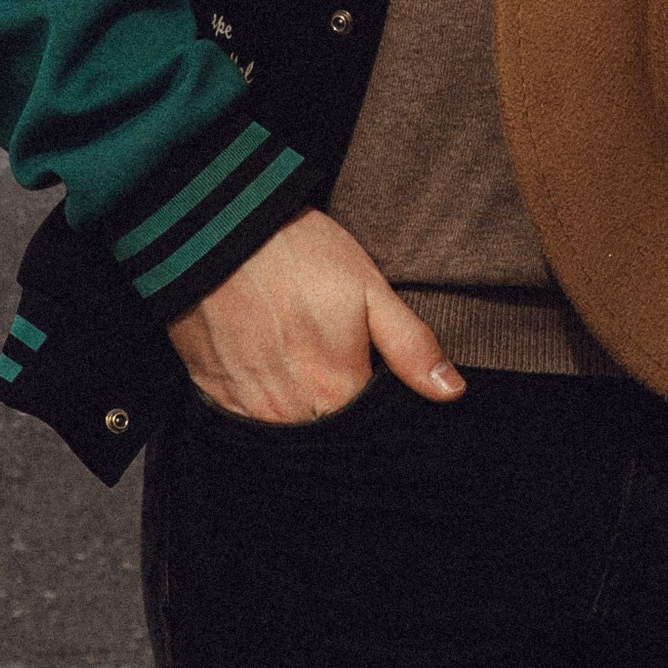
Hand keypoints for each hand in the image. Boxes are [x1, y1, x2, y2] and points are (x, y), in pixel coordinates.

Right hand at [165, 208, 464, 423]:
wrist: (215, 230)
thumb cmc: (297, 253)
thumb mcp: (368, 287)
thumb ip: (410, 346)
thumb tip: (452, 392)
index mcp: (337, 391)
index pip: (369, 431)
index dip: (375, 413)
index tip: (371, 385)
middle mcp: (292, 414)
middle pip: (326, 438)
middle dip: (337, 420)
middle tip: (334, 373)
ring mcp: (250, 409)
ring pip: (288, 435)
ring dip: (300, 417)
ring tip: (302, 372)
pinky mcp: (215, 396)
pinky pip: (247, 424)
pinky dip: (263, 408)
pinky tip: (269, 374)